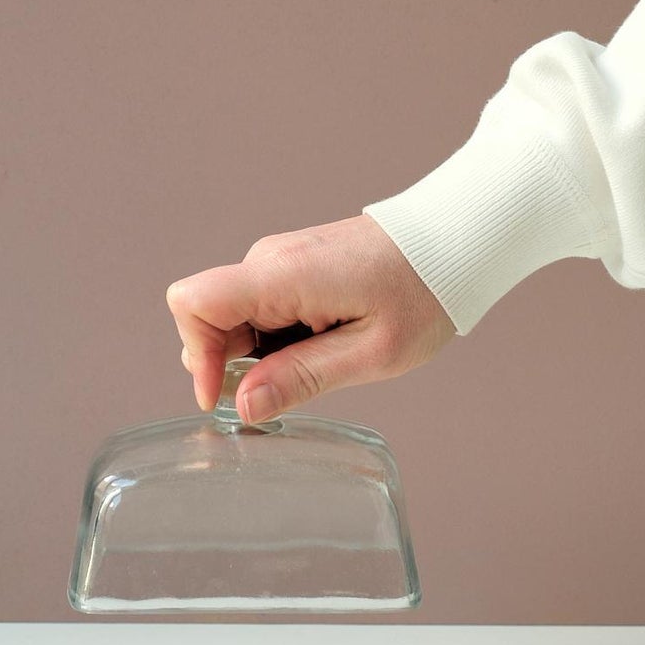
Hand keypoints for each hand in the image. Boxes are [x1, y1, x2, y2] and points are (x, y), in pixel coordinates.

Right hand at [165, 214, 455, 423]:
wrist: (451, 240)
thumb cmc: (422, 292)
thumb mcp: (371, 353)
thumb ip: (302, 378)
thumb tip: (243, 404)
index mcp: (283, 275)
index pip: (193, 302)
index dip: (196, 356)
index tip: (227, 396)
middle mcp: (269, 260)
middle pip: (208, 318)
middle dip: (233, 363)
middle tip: (296, 383)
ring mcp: (277, 260)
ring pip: (233, 319)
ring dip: (260, 353)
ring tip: (324, 357)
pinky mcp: (288, 267)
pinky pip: (258, 310)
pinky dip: (276, 339)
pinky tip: (323, 342)